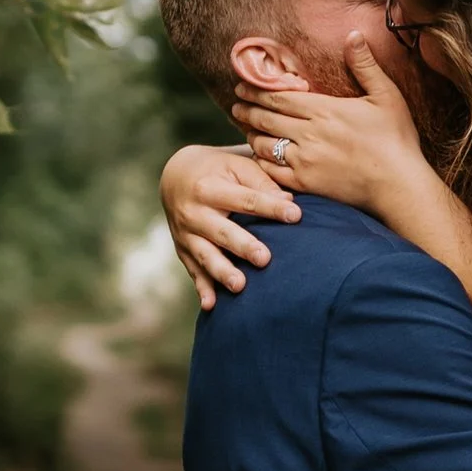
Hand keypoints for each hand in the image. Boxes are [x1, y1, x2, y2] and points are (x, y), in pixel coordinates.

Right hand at [162, 139, 298, 309]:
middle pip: (222, 232)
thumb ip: (261, 181)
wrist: (175, 177)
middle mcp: (195, 212)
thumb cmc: (218, 170)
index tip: (296, 215)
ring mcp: (187, 234)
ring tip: (240, 286)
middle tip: (265, 259)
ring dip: (222, 272)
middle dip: (243, 246)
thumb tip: (290, 199)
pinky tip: (211, 305)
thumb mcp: (236, 165)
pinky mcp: (184, 251)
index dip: (271, 207)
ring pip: (206, 256)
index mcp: (210, 187)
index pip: (246, 199)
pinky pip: (193, 272)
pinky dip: (202, 289)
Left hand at [240, 38, 433, 219]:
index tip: (243, 86)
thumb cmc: (397, 139)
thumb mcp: (386, 96)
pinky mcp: (306, 184)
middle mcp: (309, 134)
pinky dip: (262, 163)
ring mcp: (305, 161)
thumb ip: (365, 65)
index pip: (279, 97)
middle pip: (266, 119)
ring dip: (252, 135)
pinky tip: (260, 158)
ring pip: (265, 145)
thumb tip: (353, 34)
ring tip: (246, 129)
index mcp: (325, 110)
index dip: (257, 91)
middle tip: (236, 105)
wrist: (399, 185)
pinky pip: (272, 172)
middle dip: (247, 110)